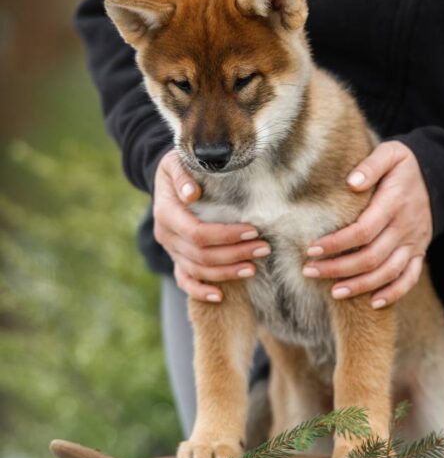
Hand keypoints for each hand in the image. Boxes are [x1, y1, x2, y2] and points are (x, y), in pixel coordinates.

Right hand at [153, 149, 269, 301]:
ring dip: (227, 272)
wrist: (170, 179)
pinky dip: (200, 291)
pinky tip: (220, 296)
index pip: (197, 232)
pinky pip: (185, 281)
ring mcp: (171, 250)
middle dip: (235, 254)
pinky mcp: (177, 258)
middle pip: (201, 255)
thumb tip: (191, 194)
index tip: (253, 231)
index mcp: (166, 213)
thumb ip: (183, 174)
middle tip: (264, 248)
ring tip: (254, 268)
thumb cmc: (181, 165)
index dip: (226, 236)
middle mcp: (166, 235)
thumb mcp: (178, 161)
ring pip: (198, 271)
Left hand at [302, 141, 431, 307]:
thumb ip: (371, 165)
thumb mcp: (390, 154)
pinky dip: (393, 293)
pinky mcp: (419, 252)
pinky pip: (410, 278)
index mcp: (394, 203)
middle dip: (338, 268)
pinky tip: (372, 303)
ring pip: (387, 272)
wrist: (442, 177)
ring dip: (360, 285)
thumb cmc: (405, 166)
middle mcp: (405, 227)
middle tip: (309, 271)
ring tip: (333, 293)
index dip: (336, 243)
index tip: (311, 248)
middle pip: (371, 257)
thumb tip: (351, 182)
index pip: (363, 231)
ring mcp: (414, 243)